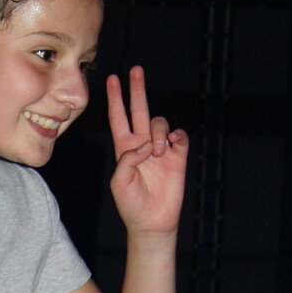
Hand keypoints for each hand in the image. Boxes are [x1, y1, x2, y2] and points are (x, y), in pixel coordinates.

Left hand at [107, 65, 187, 239]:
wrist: (152, 222)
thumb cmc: (131, 204)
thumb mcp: (119, 182)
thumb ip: (127, 160)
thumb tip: (146, 145)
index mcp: (124, 148)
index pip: (118, 118)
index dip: (115, 99)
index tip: (112, 79)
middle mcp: (142, 144)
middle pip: (139, 110)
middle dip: (137, 90)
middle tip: (136, 70)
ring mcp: (161, 149)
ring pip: (159, 123)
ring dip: (157, 132)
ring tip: (157, 152)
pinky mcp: (178, 156)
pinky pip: (179, 137)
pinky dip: (176, 137)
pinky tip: (171, 145)